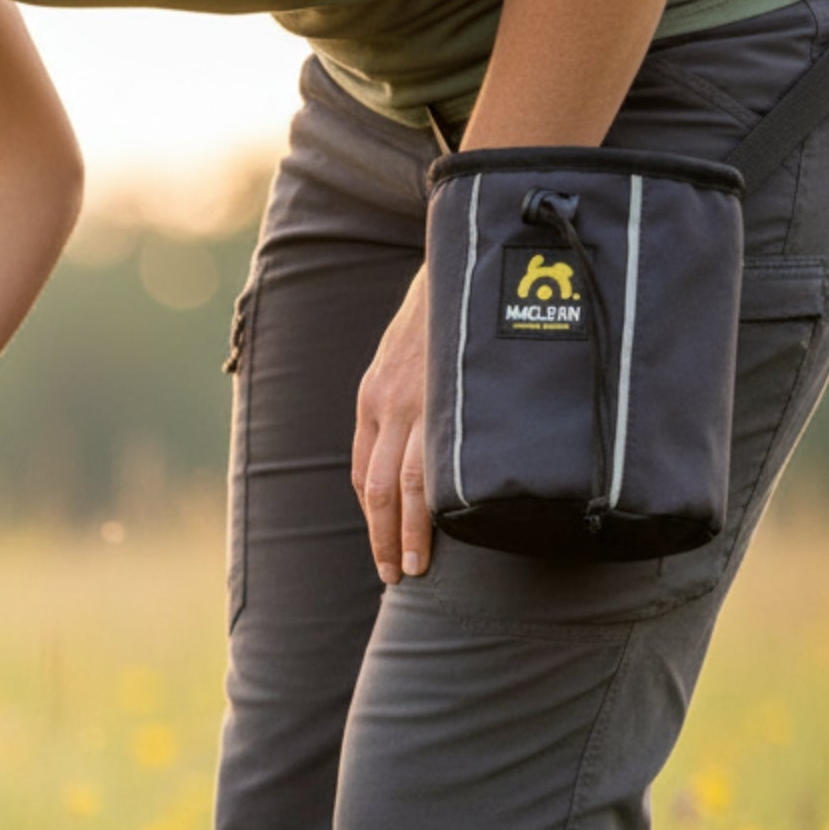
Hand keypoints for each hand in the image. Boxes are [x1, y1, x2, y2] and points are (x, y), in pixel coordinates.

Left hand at [351, 266, 432, 585]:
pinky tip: (451, 528)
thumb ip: (409, 395)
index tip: (385, 546)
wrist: (465, 254)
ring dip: (409, 533)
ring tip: (417, 567)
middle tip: (397, 575)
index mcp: (372, 396)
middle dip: (383, 538)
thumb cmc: (444, 307)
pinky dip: (440, 501)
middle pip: (376, 490)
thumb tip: (424, 441)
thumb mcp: (408, 351)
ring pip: (407, 487)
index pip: (363, 473)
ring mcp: (419, 402)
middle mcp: (388, 404)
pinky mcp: (451, 396)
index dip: (373, 517)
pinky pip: (441, 461)